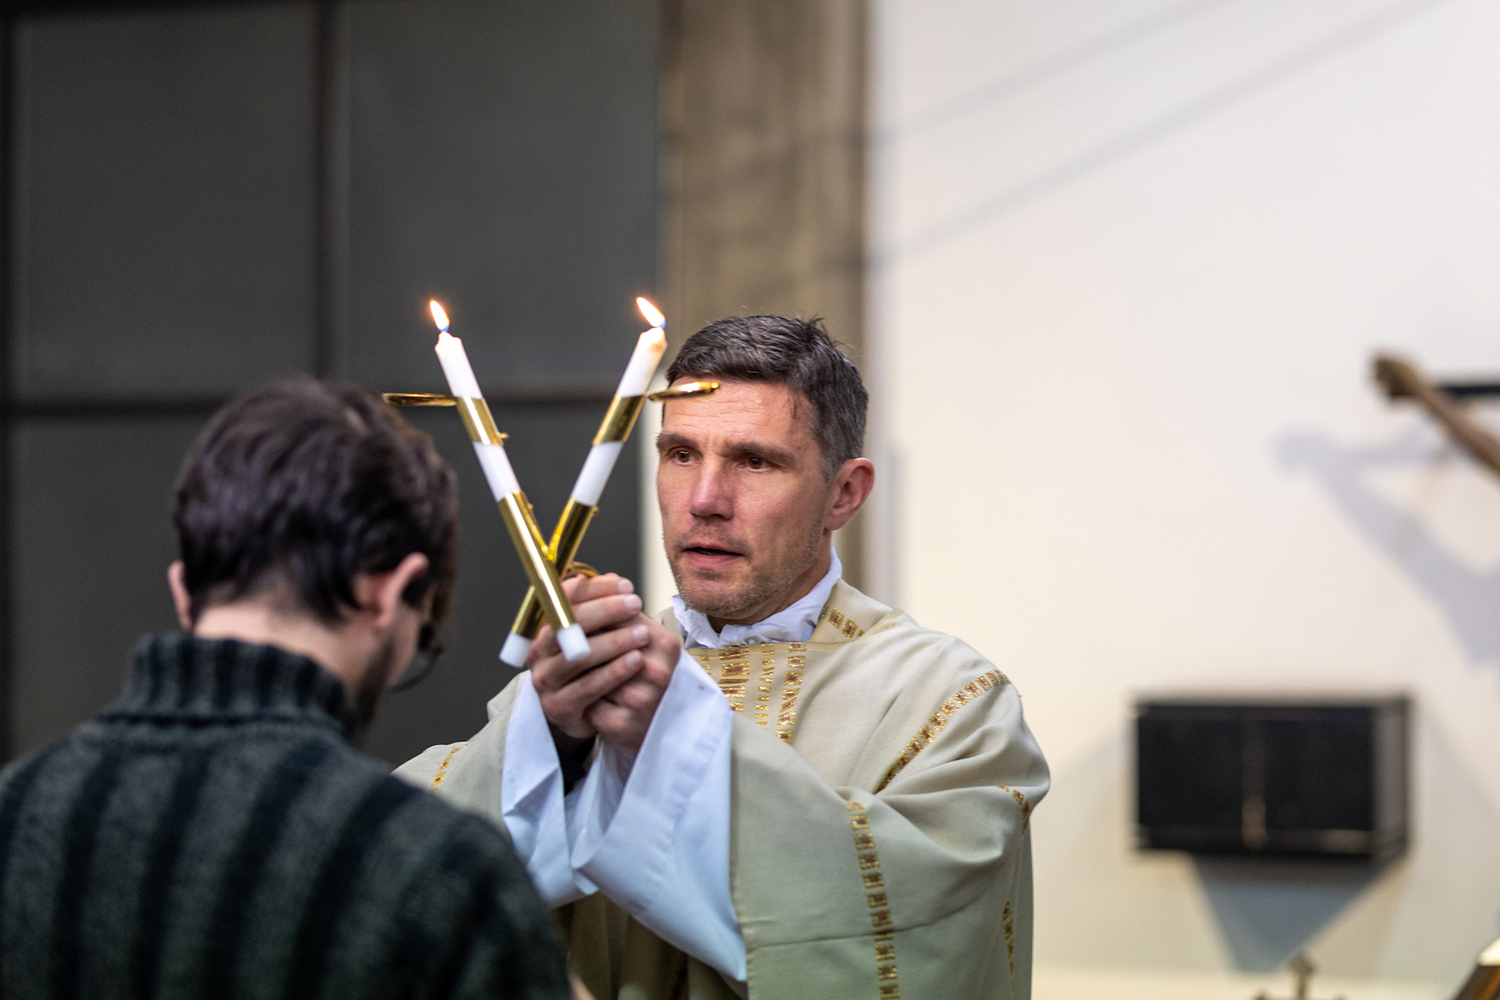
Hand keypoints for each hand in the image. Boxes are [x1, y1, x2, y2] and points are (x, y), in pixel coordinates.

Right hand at [528, 574, 679, 756]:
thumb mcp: (596, 635)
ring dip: (613, 642)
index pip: (562, 598)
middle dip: (605, 611)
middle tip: (635, 604)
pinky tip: (636, 660)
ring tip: (642, 634)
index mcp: (544, 627)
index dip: (594, 589)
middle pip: (567, 625)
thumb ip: (602, 609)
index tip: (626, 585)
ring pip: (578, 656)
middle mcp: (538, 652)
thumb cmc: (592, 667)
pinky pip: (588, 686)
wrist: (584, 714)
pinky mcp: (558, 707)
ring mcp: (545, 681)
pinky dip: (614, 671)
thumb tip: (615, 580)